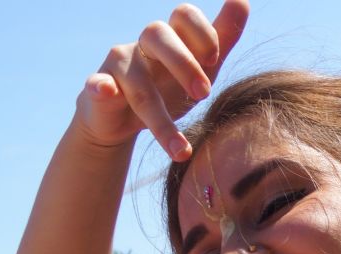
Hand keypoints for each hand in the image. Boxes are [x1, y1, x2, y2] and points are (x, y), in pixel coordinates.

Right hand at [73, 1, 249, 160]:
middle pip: (159, 35)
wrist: (124, 121)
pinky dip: (101, 86)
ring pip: (139, 82)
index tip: (214, 59)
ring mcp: (119, 65)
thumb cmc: (169, 88)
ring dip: (161, 119)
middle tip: (204, 94)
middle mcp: (143, 45)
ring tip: (181, 151)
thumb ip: (223, 36)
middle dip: (184, 64)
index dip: (202, 33)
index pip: (185, 16)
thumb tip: (242, 0)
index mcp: (172, 38)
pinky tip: (106, 90)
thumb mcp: (203, 67)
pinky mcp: (98, 88)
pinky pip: (97, 83)